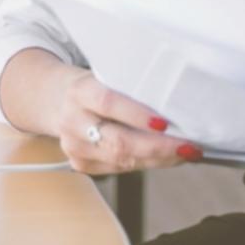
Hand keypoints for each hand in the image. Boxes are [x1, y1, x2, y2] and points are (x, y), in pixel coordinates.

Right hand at [54, 68, 198, 175]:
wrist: (57, 100)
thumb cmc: (92, 86)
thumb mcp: (104, 75)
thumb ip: (131, 88)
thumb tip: (174, 104)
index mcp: (79, 91)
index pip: (108, 103)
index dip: (137, 114)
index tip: (164, 122)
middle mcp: (72, 121)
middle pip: (118, 141)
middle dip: (159, 147)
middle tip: (188, 145)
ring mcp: (74, 147)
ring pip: (122, 160)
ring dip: (159, 158)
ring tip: (185, 152)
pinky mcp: (80, 165)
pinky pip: (120, 169)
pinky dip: (148, 164)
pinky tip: (166, 157)